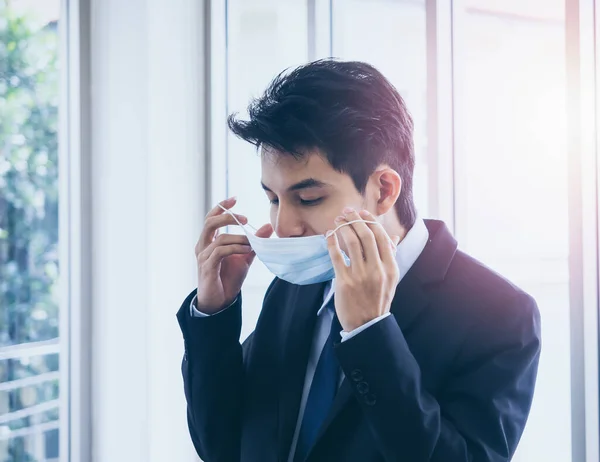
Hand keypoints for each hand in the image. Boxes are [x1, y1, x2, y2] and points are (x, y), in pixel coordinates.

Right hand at [195, 197, 272, 312]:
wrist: (220, 301)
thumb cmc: (228, 278)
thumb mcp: (245, 256)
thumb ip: (254, 241)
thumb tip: (268, 226)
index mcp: (210, 241)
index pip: (211, 218)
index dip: (221, 207)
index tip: (234, 199)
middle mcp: (203, 246)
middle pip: (210, 223)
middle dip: (227, 217)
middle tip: (245, 218)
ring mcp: (203, 256)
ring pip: (219, 238)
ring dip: (238, 238)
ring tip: (251, 242)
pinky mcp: (207, 267)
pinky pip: (220, 252)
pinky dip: (235, 248)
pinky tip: (247, 250)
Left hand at [326, 207, 399, 331]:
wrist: (367, 325)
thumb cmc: (378, 300)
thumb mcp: (390, 279)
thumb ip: (391, 257)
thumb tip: (393, 238)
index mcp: (390, 268)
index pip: (381, 237)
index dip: (370, 221)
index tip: (361, 212)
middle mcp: (377, 270)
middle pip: (366, 236)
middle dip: (355, 219)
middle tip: (346, 211)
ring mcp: (361, 276)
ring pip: (352, 242)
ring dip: (343, 227)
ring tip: (337, 220)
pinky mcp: (345, 282)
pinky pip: (337, 256)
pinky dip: (332, 242)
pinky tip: (329, 234)